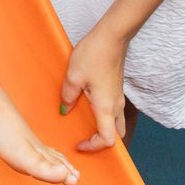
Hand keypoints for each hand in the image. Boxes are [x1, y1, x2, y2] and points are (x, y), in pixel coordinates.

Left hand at [60, 29, 128, 151]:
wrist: (112, 37)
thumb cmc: (94, 55)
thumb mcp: (73, 76)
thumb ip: (68, 96)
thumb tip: (65, 109)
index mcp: (106, 107)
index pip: (108, 140)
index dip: (94, 147)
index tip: (79, 144)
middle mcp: (116, 106)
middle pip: (115, 134)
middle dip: (101, 142)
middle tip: (84, 139)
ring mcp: (118, 97)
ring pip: (116, 123)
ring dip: (104, 129)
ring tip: (86, 126)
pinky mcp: (117, 89)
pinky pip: (114, 111)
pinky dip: (104, 117)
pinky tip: (90, 107)